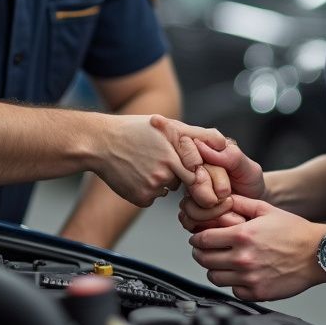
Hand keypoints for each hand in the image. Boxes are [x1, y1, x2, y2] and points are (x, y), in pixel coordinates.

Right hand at [93, 115, 222, 207]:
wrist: (100, 143)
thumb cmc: (135, 130)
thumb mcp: (168, 126)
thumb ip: (198, 135)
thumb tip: (225, 142)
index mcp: (173, 157)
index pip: (198, 175)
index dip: (198, 174)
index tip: (192, 171)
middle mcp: (164, 175)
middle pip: (184, 184)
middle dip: (180, 177)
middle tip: (162, 162)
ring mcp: (151, 188)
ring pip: (167, 189)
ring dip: (163, 181)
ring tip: (145, 163)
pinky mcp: (140, 198)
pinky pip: (152, 197)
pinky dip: (148, 189)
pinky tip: (137, 173)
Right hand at [176, 135, 265, 232]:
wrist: (254, 205)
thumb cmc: (250, 183)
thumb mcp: (248, 168)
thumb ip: (229, 156)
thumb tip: (201, 145)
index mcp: (202, 155)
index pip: (192, 162)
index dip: (209, 179)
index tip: (225, 190)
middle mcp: (191, 173)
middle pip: (189, 186)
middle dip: (212, 198)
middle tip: (228, 198)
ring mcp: (188, 193)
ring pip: (187, 206)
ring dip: (212, 213)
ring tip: (228, 208)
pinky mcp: (189, 212)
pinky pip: (187, 221)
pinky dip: (206, 224)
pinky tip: (220, 218)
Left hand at [188, 194, 325, 301]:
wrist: (318, 254)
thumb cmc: (294, 232)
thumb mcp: (266, 209)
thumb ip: (241, 203)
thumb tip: (222, 200)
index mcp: (242, 235)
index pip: (203, 240)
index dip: (196, 238)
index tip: (197, 239)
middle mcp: (243, 258)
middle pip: (204, 259)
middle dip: (201, 253)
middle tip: (205, 250)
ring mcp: (249, 277)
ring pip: (214, 277)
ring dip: (214, 269)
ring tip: (221, 263)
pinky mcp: (257, 293)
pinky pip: (233, 291)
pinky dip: (233, 284)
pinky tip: (239, 274)